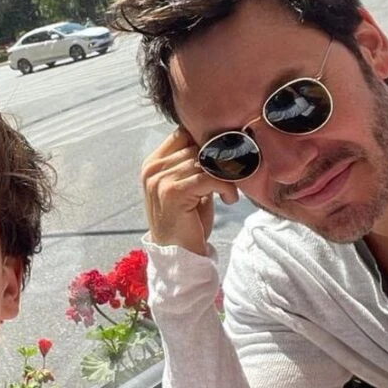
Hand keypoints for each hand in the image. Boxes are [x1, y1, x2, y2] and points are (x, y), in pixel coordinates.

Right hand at [141, 129, 238, 254]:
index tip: (222, 159)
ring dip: (225, 176)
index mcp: (152, 164)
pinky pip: (209, 177)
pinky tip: (229, 200)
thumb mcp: (188, 186)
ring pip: (204, 161)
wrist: (178, 254)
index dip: (206, 143)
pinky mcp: (173, 192)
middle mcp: (152, 169)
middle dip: (219, 160)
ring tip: (230, 192)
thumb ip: (194, 164)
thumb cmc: (187, 220)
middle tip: (234, 176)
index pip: (182, 134)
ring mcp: (160, 180)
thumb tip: (220, 141)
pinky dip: (225, 187)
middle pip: (195, 147)